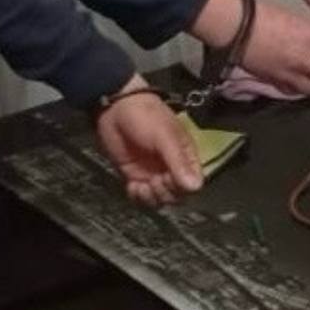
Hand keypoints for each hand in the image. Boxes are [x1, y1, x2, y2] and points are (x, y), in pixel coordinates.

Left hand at [95, 75, 202, 207]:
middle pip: (177, 196)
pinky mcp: (136, 176)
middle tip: (154, 181)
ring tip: (141, 186)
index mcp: (186, 156)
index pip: (193, 184)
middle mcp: (172, 167)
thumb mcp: (164, 136)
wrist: (114, 109)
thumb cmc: (145, 116)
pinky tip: (132, 186)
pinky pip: (142, 197)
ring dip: (151, 198)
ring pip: (160, 199)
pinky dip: (138, 197)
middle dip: (165, 194)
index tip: (168, 179)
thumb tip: (194, 187)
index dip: (182, 188)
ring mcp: (154, 173)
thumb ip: (178, 161)